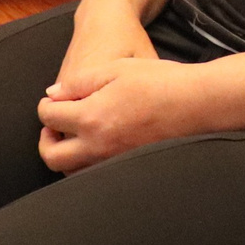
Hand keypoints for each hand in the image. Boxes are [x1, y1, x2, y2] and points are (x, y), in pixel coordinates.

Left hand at [36, 46, 193, 172]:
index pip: (49, 117)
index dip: (46, 106)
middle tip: (54, 125)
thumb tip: (53, 96)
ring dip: (65, 155)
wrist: (198, 103)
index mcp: (91, 118)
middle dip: (46, 140)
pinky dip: (86, 165)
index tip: (53, 100)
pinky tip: (98, 145)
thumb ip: (78, 83)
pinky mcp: (128, 168)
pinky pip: (94, 175)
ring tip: (75, 135)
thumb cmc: (159, 81)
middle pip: (52, 156)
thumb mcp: (115, 69)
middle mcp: (98, 147)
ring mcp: (114, 162)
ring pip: (72, 172)